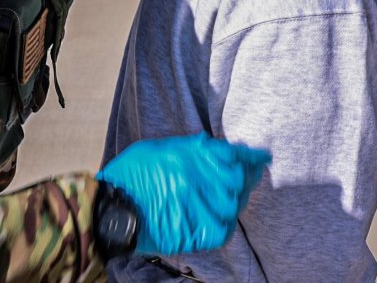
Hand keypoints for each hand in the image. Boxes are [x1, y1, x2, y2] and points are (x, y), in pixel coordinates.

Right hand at [96, 133, 271, 255]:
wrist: (114, 210)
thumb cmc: (131, 176)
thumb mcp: (159, 148)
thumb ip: (187, 147)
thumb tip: (209, 145)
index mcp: (191, 156)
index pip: (233, 155)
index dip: (251, 157)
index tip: (262, 157)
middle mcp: (201, 180)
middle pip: (238, 179)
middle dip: (248, 176)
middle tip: (251, 175)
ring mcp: (200, 207)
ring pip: (234, 203)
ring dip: (237, 198)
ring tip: (233, 196)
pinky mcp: (197, 232)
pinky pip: (224, 228)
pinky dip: (226, 222)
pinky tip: (220, 217)